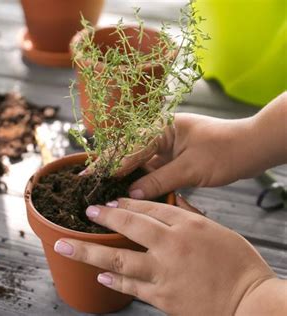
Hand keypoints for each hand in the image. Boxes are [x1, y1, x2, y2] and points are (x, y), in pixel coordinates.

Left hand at [53, 198, 278, 314]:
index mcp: (186, 225)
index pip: (147, 208)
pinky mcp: (162, 298)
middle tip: (84, 214)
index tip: (107, 204)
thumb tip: (170, 199)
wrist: (251, 303)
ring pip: (118, 259)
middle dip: (102, 219)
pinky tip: (100, 275)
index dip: (123, 205)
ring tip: (65, 246)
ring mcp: (163, 273)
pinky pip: (130, 287)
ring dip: (88, 252)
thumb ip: (189, 215)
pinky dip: (113, 280)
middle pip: (127, 227)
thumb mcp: (217, 230)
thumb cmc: (239, 264)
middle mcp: (171, 246)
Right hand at [80, 92, 286, 199]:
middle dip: (107, 165)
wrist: (254, 147)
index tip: (90, 176)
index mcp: (163, 128)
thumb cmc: (227, 150)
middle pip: (127, 151)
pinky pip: (151, 168)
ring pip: (138, 161)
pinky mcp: (173, 157)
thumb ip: (160, 180)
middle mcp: (161, 134)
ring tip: (100, 187)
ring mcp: (167, 146)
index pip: (129, 148)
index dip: (109, 164)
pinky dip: (140, 179)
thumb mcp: (191, 168)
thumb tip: (132, 194)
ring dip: (122, 174)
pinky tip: (127, 190)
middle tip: (86, 179)